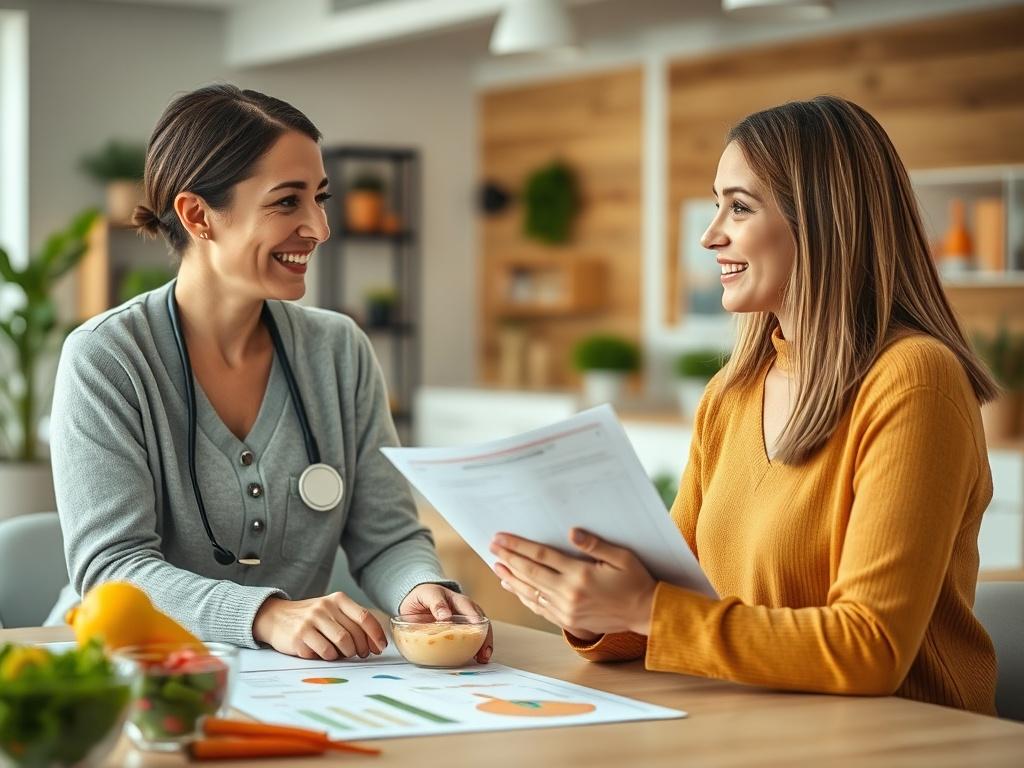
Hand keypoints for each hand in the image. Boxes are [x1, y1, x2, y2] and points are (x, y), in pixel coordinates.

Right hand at [252, 592, 387, 660]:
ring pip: (342, 643)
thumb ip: (351, 621)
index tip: (380, 647)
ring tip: (343, 654)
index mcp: (337, 599)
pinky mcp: (300, 636)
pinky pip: (324, 652)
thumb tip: (374, 642)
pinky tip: (324, 653)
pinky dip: (329, 657)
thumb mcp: (331, 610)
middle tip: (361, 654)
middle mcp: (325, 607)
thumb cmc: (311, 618)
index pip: (364, 617)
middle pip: (354, 633)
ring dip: (346, 654)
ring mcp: (311, 621)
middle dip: (361, 648)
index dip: (376, 634)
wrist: (276, 617)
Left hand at [399, 583, 493, 663]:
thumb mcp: (426, 594)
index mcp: (456, 600)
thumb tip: (446, 616)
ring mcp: (463, 623)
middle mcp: (464, 612)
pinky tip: (477, 659)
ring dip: (484, 644)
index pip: (468, 606)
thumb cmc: (423, 597)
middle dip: (485, 634)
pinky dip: (476, 650)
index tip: (475, 625)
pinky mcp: (460, 635)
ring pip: (480, 632)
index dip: (473, 616)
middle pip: (480, 621)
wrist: (415, 605)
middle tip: (483, 648)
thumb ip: (435, 602)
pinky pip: (471, 641)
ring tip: (483, 657)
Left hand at [489, 528, 657, 637]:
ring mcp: (566, 609)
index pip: (541, 556)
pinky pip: (539, 607)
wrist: (644, 613)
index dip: (519, 546)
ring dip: (511, 578)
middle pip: (530, 573)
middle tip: (492, 546)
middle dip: (509, 558)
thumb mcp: (621, 557)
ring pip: (530, 592)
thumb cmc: (635, 581)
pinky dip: (523, 596)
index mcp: (580, 575)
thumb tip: (571, 532)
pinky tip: (514, 586)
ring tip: (496, 565)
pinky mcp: (568, 620)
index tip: (501, 537)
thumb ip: (595, 544)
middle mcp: (569, 594)